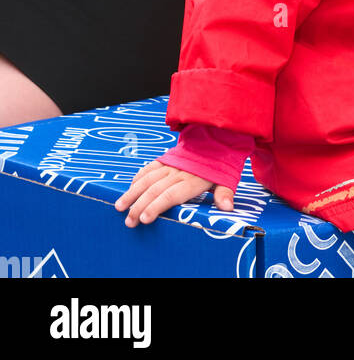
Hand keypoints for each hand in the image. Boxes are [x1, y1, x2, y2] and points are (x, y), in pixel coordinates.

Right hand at [114, 159, 233, 226]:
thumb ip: (224, 194)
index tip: (145, 219)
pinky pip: (149, 167)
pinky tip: (130, 188)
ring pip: (148, 178)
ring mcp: (171, 164)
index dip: (157, 207)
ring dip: (133, 193)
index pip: (171, 195)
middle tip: (129, 222)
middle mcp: (179, 172)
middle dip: (139, 206)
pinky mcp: (166, 159)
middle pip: (155, 190)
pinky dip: (138, 177)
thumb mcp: (227, 179)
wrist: (217, 138)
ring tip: (119, 207)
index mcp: (193, 180)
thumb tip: (227, 208)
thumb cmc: (221, 164)